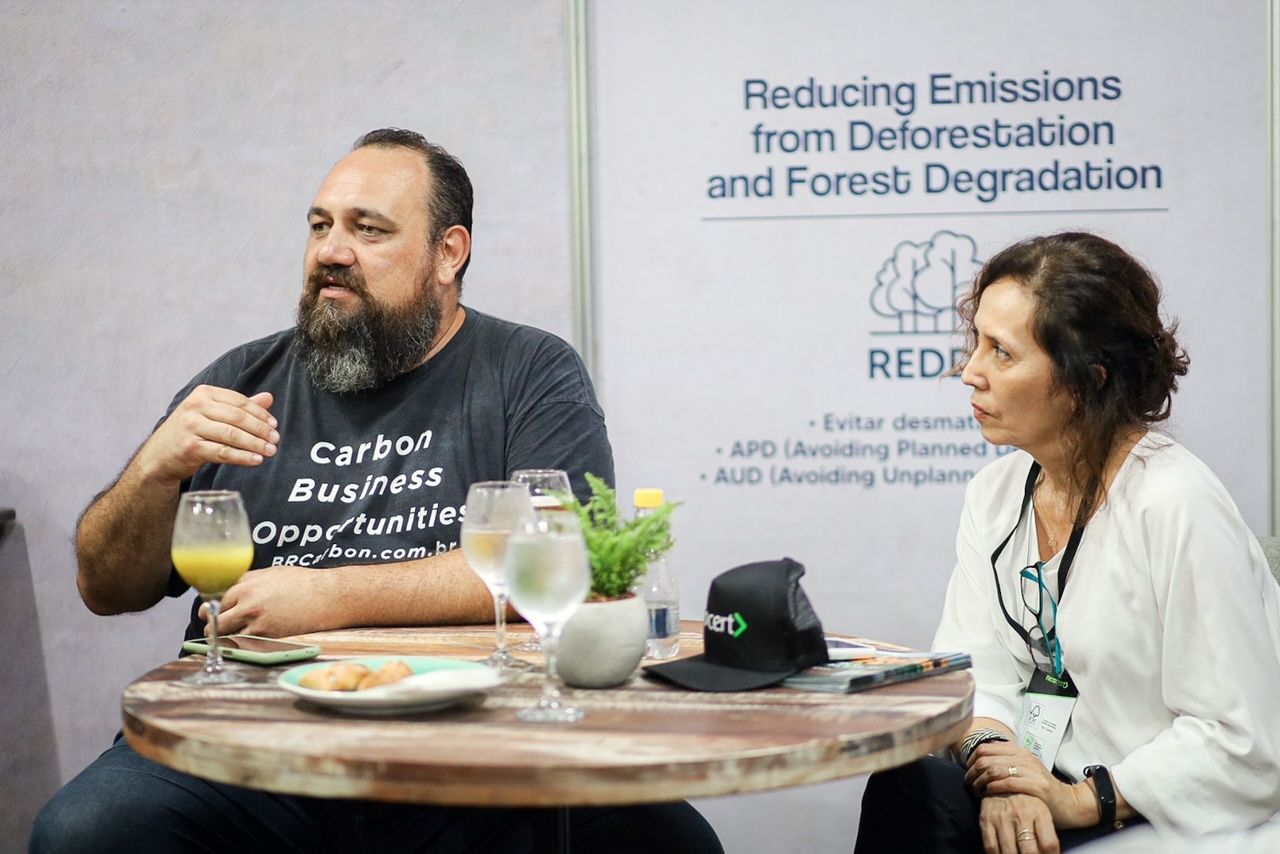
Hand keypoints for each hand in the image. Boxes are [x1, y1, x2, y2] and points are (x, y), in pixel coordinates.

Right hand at [138, 386, 277, 482]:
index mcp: (203, 393)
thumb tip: (268, 397)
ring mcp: (191, 427)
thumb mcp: (212, 414)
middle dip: (261, 429)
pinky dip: (242, 457)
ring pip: (232, 435)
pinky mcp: (190, 447)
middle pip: (237, 417)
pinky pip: (223, 452)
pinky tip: (256, 460)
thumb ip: (239, 406)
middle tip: (276, 439)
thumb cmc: (189, 432)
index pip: (239, 401)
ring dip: (255, 444)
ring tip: (270, 451)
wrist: (159, 456)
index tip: (274, 424)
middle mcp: (195, 407)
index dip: (260, 413)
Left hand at [205, 566, 342, 637]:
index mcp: (247, 587)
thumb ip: (250, 579)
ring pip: (229, 637)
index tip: (210, 614)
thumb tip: (235, 588)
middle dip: (213, 627)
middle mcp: (248, 605)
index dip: (213, 610)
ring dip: (227, 639)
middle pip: (217, 622)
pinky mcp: (270, 638)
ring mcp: (258, 624)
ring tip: (228, 640)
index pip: (218, 602)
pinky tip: (245, 645)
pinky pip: (247, 646)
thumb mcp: (273, 572)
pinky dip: (243, 646)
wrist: (329, 596)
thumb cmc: (306, 583)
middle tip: (213, 630)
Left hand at [966, 741, 1096, 827]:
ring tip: (976, 790)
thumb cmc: (1040, 787)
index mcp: (1018, 751)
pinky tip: (988, 793)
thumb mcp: (1023, 768)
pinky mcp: (1037, 787)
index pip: (985, 748)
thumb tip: (978, 759)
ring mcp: (1032, 771)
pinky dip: (994, 788)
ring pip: (995, 770)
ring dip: (980, 781)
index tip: (968, 771)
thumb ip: (1004, 761)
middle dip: (972, 772)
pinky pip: (1009, 783)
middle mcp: (1024, 758)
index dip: (971, 760)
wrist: (1068, 802)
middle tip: (968, 783)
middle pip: (986, 759)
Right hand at [979, 794, 1058, 853]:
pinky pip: (991, 846)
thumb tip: (1050, 853)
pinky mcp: (986, 819)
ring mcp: (1002, 817)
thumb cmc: (1026, 800)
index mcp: (1040, 811)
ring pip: (1010, 852)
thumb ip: (1047, 832)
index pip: (1049, 844)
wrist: (1001, 777)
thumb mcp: (1042, 810)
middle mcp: (1021, 814)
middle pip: (1030, 851)